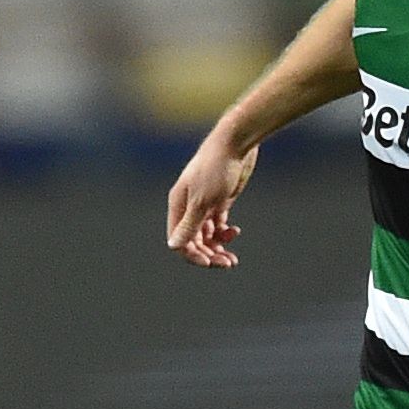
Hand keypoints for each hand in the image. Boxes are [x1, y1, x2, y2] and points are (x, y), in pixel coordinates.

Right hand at [167, 136, 258, 268]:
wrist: (235, 145)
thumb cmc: (216, 169)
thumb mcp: (202, 200)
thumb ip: (189, 224)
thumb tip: (173, 246)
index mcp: (178, 206)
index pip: (179, 240)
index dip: (193, 255)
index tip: (210, 262)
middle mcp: (188, 207)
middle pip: (194, 241)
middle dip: (209, 254)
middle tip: (229, 263)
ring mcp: (204, 204)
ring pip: (207, 235)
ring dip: (218, 248)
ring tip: (232, 258)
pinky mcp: (220, 201)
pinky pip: (218, 225)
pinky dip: (225, 233)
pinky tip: (235, 232)